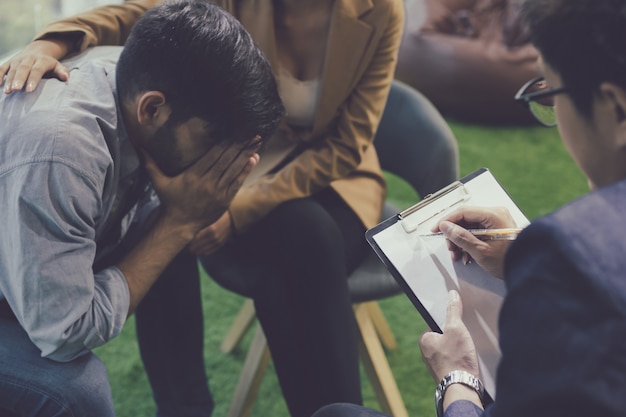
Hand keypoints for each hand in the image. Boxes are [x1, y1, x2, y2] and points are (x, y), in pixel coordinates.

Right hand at [1, 39, 70, 93]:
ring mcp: (17, 60)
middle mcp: (28, 58)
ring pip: (12, 69)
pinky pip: (2, 68)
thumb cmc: (50, 64)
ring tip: (8, 91)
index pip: (37, 70)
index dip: (33, 80)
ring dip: (9, 80)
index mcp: (41, 60)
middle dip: (19, 79)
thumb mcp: (58, 66)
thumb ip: (62, 71)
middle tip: (16, 90)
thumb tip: (66, 77)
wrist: (38, 50)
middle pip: (23, 69)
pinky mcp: (10, 62)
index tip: (30, 90)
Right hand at [143, 137, 260, 234]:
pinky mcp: (225, 200)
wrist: (180, 225)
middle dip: (240, 144)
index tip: (235, 130)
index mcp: (193, 175)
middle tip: (252, 131)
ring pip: (234, 169)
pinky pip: (237, 182)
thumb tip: (137, 146)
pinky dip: (246, 170)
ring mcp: (217, 192)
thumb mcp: (158, 182)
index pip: (213, 155)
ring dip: (246, 154)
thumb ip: (149, 163)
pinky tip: (253, 158)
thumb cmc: (169, 201)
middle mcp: (207, 183)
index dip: (226, 142)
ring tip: (257, 141)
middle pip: (226, 159)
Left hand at [188, 211, 232, 255]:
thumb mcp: (210, 219)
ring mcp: (218, 242)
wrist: (231, 221)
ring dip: (198, 252)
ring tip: (193, 251)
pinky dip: (205, 253)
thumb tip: (192, 232)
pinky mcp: (221, 245)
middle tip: (189, 249)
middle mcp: (214, 237)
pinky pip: (211, 251)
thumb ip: (202, 225)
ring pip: (205, 250)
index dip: (192, 242)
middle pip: (200, 245)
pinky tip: (201, 253)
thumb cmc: (219, 217)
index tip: (187, 243)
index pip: (198, 238)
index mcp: (211, 229)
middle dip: (193, 248)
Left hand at [419, 290, 479, 381]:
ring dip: (459, 348)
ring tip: (467, 349)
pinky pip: (454, 360)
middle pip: (443, 336)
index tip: (457, 323)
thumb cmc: (456, 358)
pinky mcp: (445, 373)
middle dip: (455, 336)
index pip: (436, 324)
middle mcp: (426, 353)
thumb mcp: (456, 328)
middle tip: (464, 337)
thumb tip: (452, 294)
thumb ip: (453, 310)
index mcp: (424, 340)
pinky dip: (461, 358)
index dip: (448, 322)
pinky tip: (468, 359)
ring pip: (449, 349)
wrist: (462, 387)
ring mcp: (435, 365)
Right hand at [432, 206, 516, 278]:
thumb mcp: (480, 251)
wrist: (528, 269)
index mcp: (493, 215)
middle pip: (465, 219)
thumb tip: (445, 227)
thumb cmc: (509, 261)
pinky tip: (466, 254)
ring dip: (460, 241)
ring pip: (469, 226)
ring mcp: (496, 220)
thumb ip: (460, 237)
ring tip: (458, 255)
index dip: (446, 221)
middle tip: (450, 248)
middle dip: (454, 235)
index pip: (462, 212)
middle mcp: (495, 214)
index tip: (436, 229)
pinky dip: (469, 242)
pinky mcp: (496, 228)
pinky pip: (477, 231)